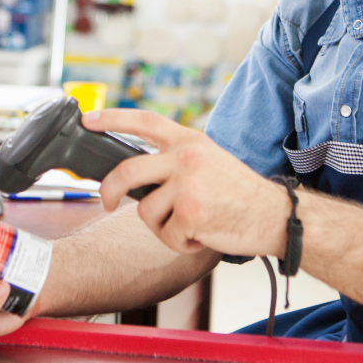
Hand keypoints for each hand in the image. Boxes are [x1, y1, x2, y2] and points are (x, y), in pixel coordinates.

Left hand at [82, 109, 288, 257]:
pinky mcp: (191, 211)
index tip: (87, 119)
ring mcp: (187, 183)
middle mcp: (186, 156)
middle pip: (127, 170)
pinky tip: (202, 234)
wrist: (275, 216)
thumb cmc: (239, 193)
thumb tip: (133, 176)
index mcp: (189, 140)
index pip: (144, 121)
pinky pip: (166, 234)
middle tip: (107, 202)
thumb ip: (175, 160)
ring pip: (145, 210)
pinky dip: (180, 243)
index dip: (112, 118)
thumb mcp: (208, 160)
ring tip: (190, 224)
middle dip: (109, 190)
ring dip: (163, 227)